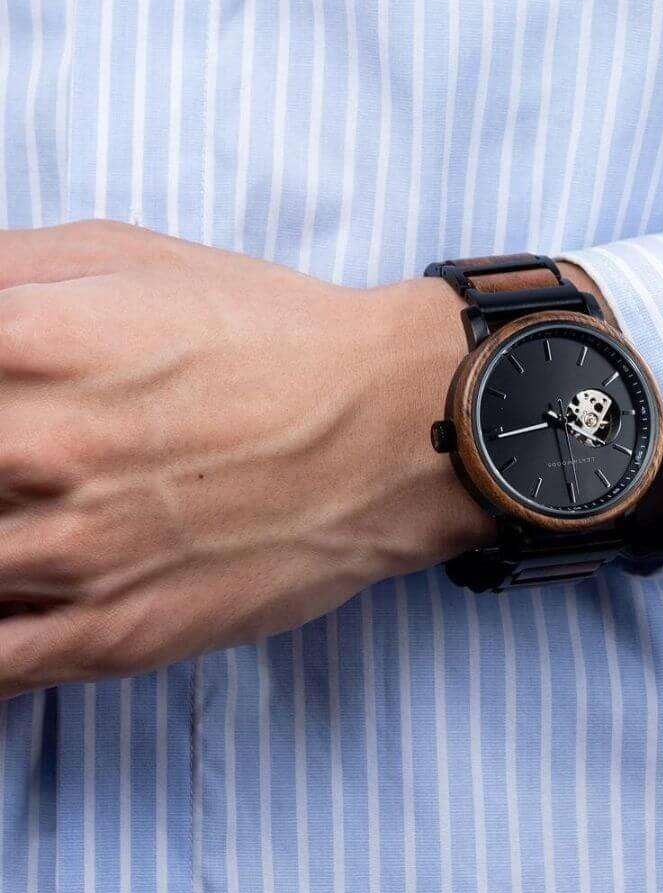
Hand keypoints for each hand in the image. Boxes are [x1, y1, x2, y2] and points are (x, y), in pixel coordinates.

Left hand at [0, 221, 496, 696]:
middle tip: (19, 468)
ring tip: (32, 518)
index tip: (1, 416)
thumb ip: (2, 269)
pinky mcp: (114, 636)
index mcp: (21, 343)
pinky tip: (14, 598)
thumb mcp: (126, 256)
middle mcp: (33, 451)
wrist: (393, 425)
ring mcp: (72, 555)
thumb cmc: (269, 336)